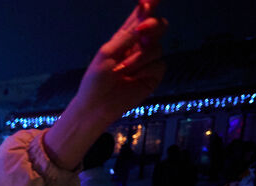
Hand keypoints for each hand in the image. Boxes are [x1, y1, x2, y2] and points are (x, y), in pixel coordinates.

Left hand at [75, 0, 166, 124]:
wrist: (97, 106)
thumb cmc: (96, 80)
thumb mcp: (107, 53)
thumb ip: (126, 36)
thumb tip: (143, 20)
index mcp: (124, 38)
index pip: (140, 17)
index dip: (149, 6)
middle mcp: (138, 46)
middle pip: (158, 26)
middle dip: (153, 26)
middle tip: (141, 31)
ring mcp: (147, 61)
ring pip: (156, 47)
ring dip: (138, 59)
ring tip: (122, 71)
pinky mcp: (153, 75)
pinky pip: (159, 64)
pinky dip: (145, 71)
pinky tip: (133, 79)